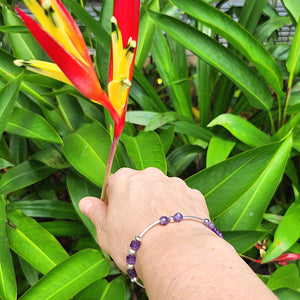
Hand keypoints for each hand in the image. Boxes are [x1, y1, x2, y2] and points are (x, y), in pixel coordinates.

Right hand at [79, 167, 209, 271]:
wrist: (176, 254)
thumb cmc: (135, 242)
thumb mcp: (104, 231)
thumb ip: (95, 212)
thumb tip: (85, 202)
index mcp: (124, 179)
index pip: (114, 184)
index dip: (114, 202)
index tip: (118, 218)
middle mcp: (150, 175)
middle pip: (140, 185)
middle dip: (138, 200)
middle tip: (138, 225)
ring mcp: (173, 183)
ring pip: (162, 191)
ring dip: (159, 204)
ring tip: (159, 230)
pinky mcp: (192, 194)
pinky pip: (181, 200)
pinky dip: (178, 210)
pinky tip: (176, 229)